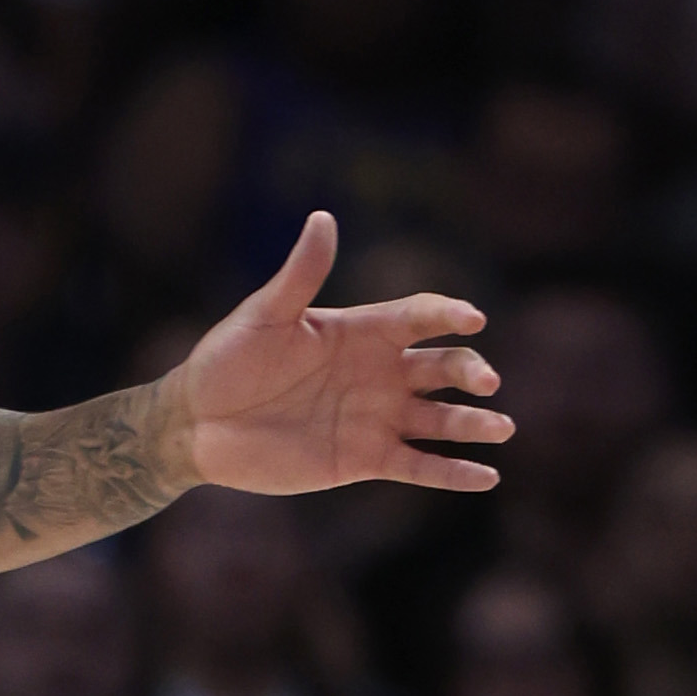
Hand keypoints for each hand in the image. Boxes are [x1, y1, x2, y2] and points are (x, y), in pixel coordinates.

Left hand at [172, 211, 509, 496]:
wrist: (194, 424)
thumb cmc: (225, 361)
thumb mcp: (263, 315)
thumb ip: (301, 274)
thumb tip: (323, 218)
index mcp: (360, 333)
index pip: (418, 318)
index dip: (447, 315)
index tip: (471, 318)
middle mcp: (378, 374)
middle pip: (442, 368)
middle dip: (469, 371)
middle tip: (485, 380)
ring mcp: (375, 418)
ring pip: (441, 419)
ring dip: (475, 423)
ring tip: (501, 427)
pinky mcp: (364, 459)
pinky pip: (419, 466)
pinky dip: (454, 473)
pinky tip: (487, 477)